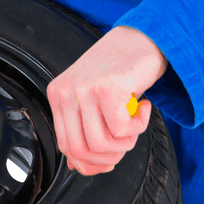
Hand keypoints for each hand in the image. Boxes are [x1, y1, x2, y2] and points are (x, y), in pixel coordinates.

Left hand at [45, 25, 167, 175]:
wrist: (145, 37)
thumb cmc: (122, 69)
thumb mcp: (95, 99)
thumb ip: (84, 128)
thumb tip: (79, 166)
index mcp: (58, 95)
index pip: (65, 146)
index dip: (89, 163)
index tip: (108, 162)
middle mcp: (66, 91)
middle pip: (81, 150)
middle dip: (109, 158)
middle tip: (127, 142)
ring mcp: (85, 88)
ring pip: (101, 144)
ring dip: (126, 142)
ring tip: (136, 122)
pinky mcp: (108, 87)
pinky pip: (122, 130)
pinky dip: (139, 126)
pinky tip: (144, 107)